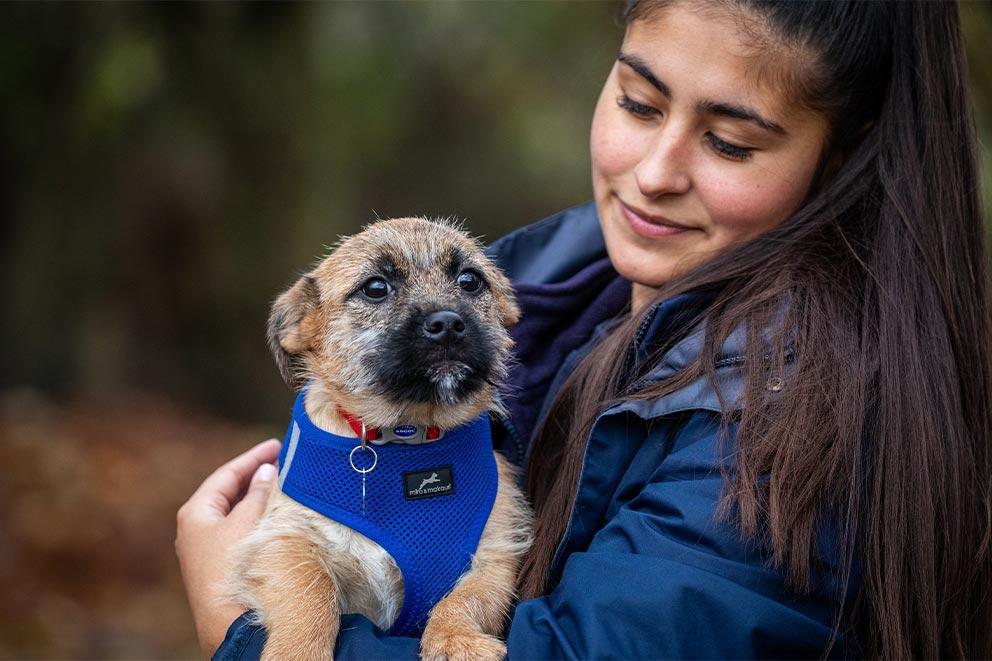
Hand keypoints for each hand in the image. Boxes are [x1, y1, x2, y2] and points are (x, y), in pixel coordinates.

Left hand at [176, 439, 280, 655]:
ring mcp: (206, 549)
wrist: (231, 622)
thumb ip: (258, 492)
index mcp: (195, 513)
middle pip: (228, 492)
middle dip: (255, 476)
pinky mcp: (219, 566)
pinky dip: (257, 518)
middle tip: (283, 462)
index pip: (226, 474)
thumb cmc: (235, 566)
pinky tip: (274, 516)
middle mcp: (196, 529)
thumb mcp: (248, 521)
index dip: (252, 457)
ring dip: (258, 498)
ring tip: (283, 485)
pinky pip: (239, 531)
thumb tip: (266, 471)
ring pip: (235, 513)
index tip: (276, 444)